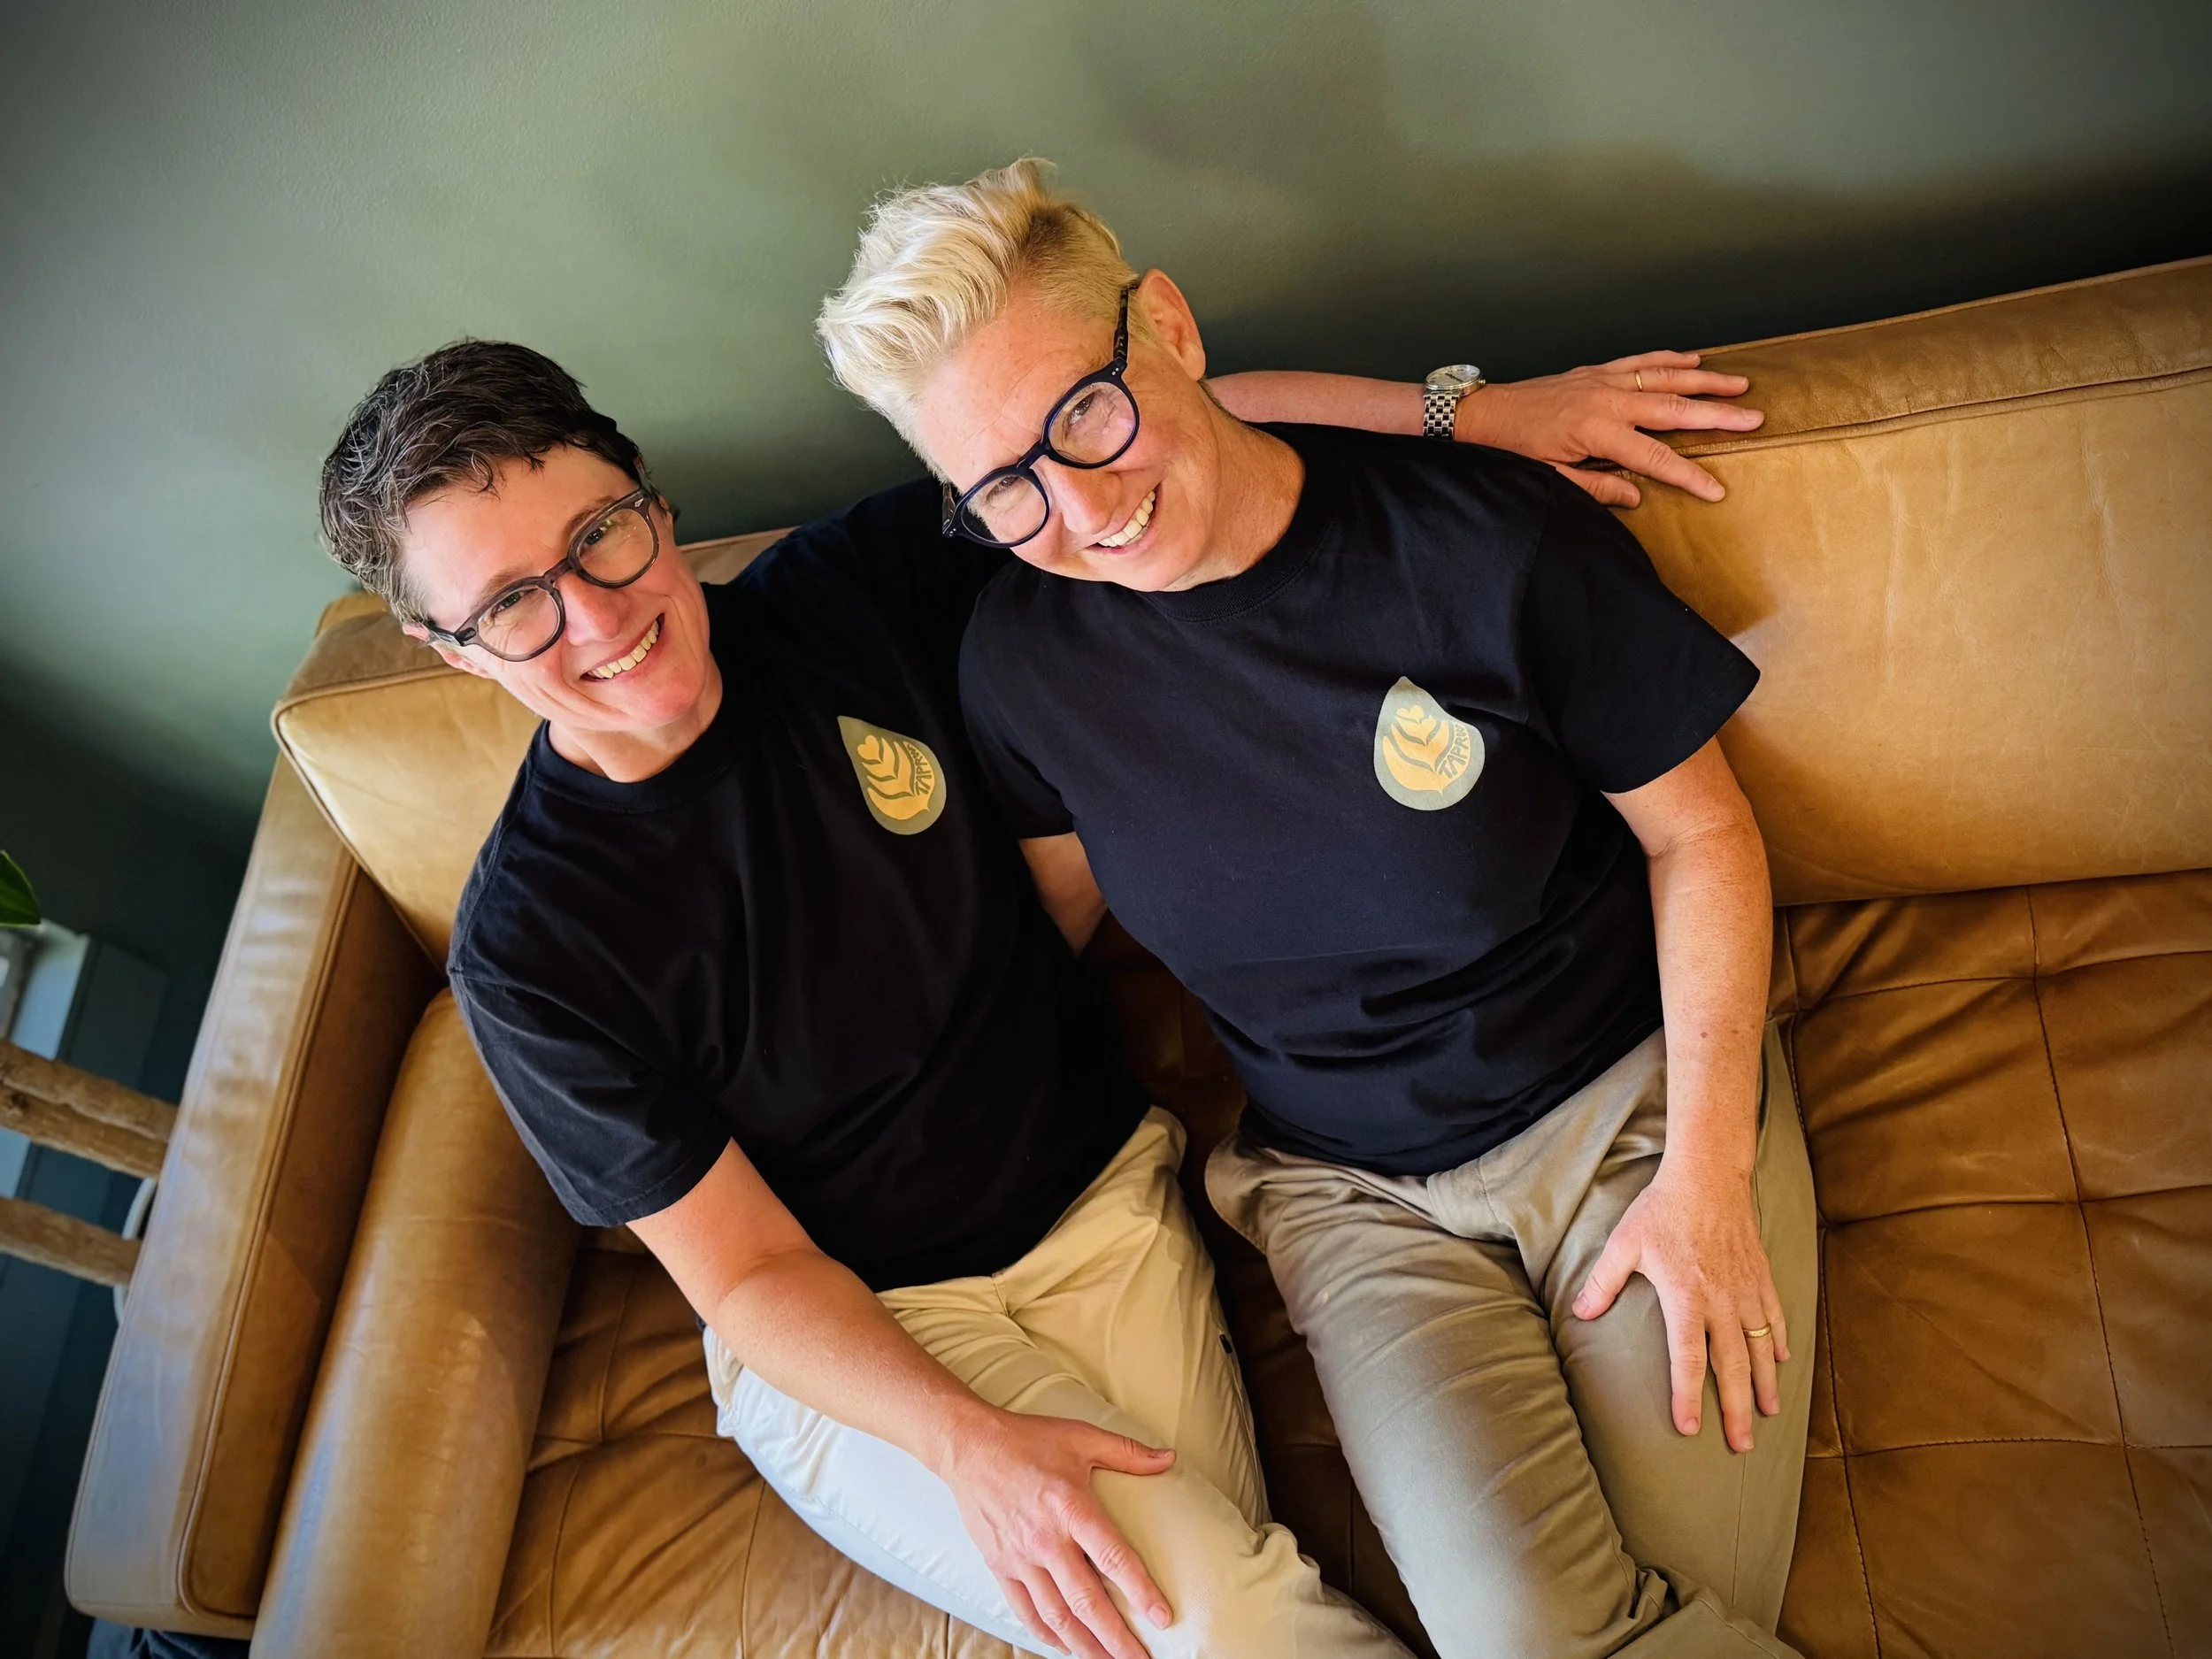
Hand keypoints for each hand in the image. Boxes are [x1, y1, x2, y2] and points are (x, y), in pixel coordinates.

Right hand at [940, 1407, 1176, 1656]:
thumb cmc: (1027, 1441)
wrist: (969, 1447)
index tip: (1162, 1617)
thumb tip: (1169, 1459)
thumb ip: (1128, 1453)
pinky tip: (1065, 1647)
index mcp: (1072, 1508)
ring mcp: (1021, 1558)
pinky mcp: (1000, 1567)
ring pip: (1057, 1615)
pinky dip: (1046, 1635)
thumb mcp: (1081, 1437)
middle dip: (1116, 1637)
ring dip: (1085, 1645)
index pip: (1114, 1559)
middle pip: (1087, 1601)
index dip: (1141, 1591)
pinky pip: (1025, 1611)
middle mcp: (1046, 1540)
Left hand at [1459, 351, 1764, 507]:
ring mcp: (1604, 381)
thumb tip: (1637, 495)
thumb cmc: (1519, 450)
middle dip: (1716, 416)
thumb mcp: (1552, 478)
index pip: (1652, 458)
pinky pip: (1641, 361)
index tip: (1715, 489)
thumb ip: (1596, 487)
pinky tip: (1696, 361)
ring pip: (1664, 378)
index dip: (1686, 475)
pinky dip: (1670, 359)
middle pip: (1672, 410)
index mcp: (1596, 433)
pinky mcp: (1598, 370)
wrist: (1490, 413)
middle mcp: (1606, 401)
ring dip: (1704, 382)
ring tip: (1739, 386)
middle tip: (1753, 420)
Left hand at [1572, 1158, 1789, 1450]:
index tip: (1689, 1428)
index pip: (1689, 1360)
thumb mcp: (1624, 1243)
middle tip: (1742, 1446)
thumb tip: (1581, 1315)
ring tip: (1769, 1415)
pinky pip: (1775, 1317)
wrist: (1709, 1174)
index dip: (1688, 1397)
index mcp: (1686, 1298)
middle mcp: (1722, 1301)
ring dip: (1765, 1384)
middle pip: (1733, 1367)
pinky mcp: (1761, 1276)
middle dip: (1737, 1410)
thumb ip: (1603, 1282)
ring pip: (1761, 1348)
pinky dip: (1779, 1343)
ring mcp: (1747, 1290)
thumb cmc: (1662, 1208)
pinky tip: (1781, 1363)